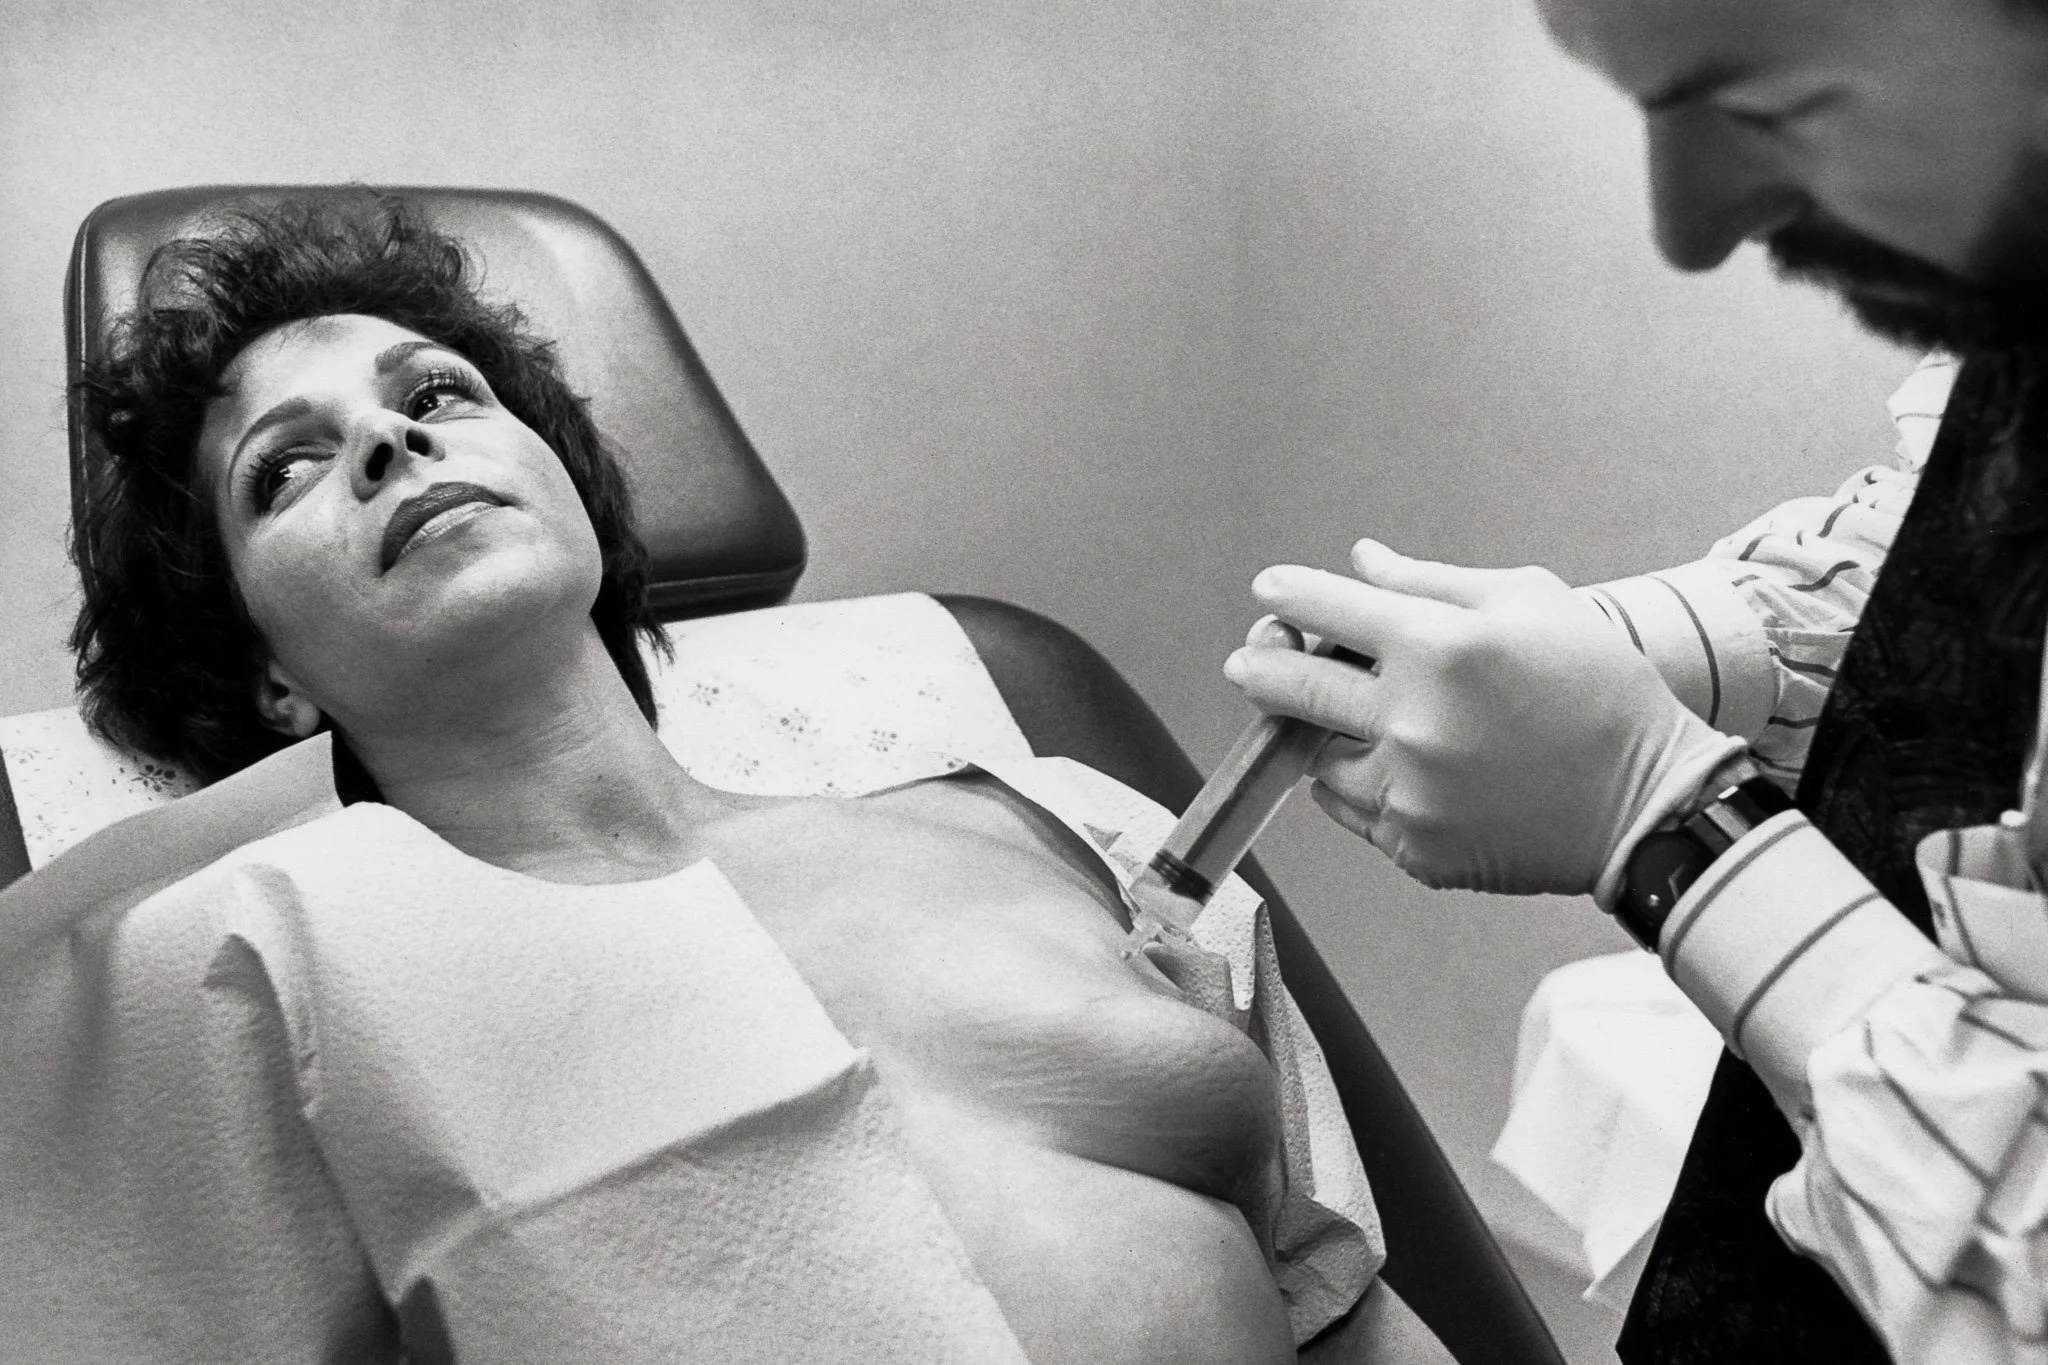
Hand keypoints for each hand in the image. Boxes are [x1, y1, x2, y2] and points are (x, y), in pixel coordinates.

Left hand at [1224, 540, 1744, 898]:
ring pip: (1320, 758)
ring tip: (1369, 725)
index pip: (1326, 607)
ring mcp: (1409, 791)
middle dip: (1262, 667)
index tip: (1271, 592)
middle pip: (1293, 687)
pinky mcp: (1415, 846)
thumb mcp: (1530, 602)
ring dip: (1327, 737)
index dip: (1289, 595)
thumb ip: (1432, 582)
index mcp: (1439, 647)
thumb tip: (1362, 562)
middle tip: (1247, 662)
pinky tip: (1413, 771)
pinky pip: (1357, 811)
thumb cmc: (1597, 690)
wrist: (1647, 803)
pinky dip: (1366, 787)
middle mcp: (1411, 721)